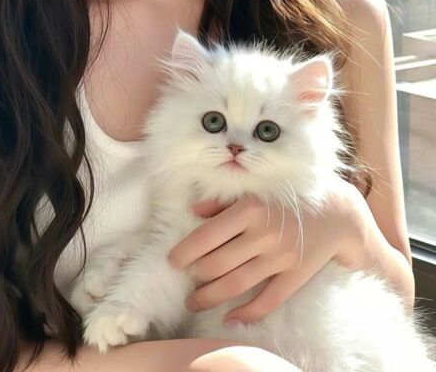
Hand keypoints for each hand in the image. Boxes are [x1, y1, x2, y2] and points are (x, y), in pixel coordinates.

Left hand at [166, 177, 363, 324]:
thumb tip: (193, 213)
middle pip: (217, 264)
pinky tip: (229, 318)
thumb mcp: (254, 191)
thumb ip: (222, 202)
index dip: (185, 252)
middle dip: (195, 277)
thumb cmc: (288, 198)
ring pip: (236, 285)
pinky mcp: (296, 276)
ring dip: (210, 297)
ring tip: (194, 302)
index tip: (172, 261)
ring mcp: (281, 258)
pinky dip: (247, 313)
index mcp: (249, 209)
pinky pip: (268, 301)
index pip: (207, 236)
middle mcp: (263, 234)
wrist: (337, 213)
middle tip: (184, 281)